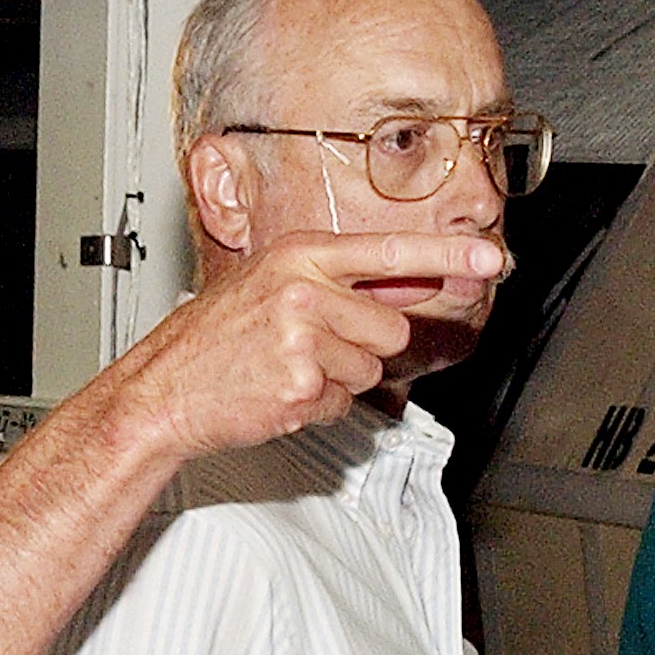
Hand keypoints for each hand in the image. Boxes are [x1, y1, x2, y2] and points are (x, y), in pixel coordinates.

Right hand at [109, 231, 505, 457]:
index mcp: (299, 254)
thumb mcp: (271, 285)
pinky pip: (345, 401)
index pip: (391, 249)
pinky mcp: (301, 384)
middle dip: (363, 347)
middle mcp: (304, 289)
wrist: (163, 389)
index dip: (448, 254)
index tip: (491, 256)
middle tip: (311, 349)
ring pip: (372, 368)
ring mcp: (303, 338)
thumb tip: (408, 282)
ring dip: (340, 379)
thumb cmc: (214, 339)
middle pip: (391, 328)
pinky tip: (279, 392)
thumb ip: (336, 281)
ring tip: (288, 370)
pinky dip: (319, 405)